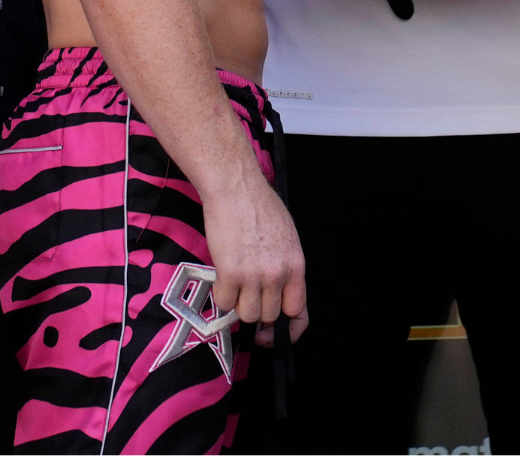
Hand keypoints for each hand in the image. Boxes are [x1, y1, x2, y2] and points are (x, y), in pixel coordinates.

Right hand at [202, 174, 307, 348]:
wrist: (234, 186)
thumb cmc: (258, 204)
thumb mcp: (286, 236)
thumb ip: (285, 266)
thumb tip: (277, 292)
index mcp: (296, 265)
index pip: (298, 312)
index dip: (286, 329)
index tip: (274, 334)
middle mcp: (278, 274)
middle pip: (268, 316)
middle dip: (256, 309)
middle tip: (245, 296)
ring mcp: (254, 275)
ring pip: (247, 314)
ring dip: (238, 303)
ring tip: (233, 281)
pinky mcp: (230, 272)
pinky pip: (224, 302)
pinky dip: (221, 294)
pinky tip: (221, 275)